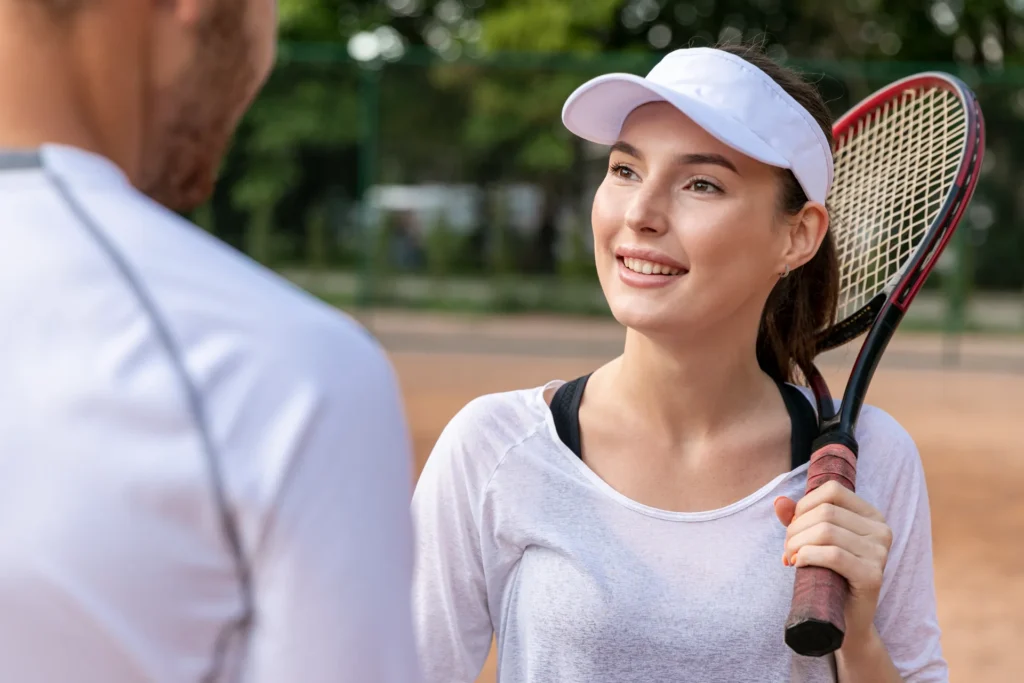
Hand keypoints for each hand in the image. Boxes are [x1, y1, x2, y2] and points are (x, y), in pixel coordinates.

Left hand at [774, 481, 893, 645]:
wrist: (843, 619)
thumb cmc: (827, 574)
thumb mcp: (811, 540)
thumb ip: (797, 518)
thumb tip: (779, 501)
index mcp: (871, 515)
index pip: (832, 490)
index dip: (804, 505)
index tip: (794, 526)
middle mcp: (881, 530)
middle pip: (825, 512)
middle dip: (795, 529)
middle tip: (788, 549)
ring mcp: (880, 554)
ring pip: (825, 531)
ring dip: (797, 544)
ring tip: (791, 558)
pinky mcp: (873, 576)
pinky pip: (832, 555)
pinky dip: (808, 556)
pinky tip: (799, 565)